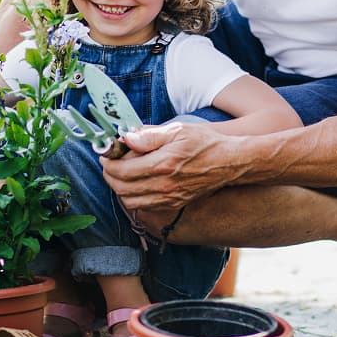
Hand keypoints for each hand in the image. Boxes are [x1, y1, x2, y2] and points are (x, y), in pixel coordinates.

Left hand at [101, 121, 238, 210]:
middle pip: (121, 188)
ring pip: (129, 201)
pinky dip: (133, 196)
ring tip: (123, 172)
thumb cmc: (205, 143)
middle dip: (110, 175)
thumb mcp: (178, 131)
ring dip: (120, 188)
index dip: (108, 163)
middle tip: (110, 162)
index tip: (106, 154)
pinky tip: (138, 182)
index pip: (121, 171)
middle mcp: (164, 186)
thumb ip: (149, 136)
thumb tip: (126, 138)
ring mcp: (169, 198)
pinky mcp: (174, 204)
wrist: (230, 163)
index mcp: (162, 165)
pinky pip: (143, 206)